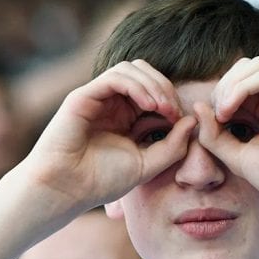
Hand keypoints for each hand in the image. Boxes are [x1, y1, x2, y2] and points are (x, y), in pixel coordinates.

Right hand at [19, 60, 194, 210]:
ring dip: (153, 84)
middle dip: (165, 87)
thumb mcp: (147, 165)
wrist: (66, 189)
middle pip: (145, 73)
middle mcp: (113, 103)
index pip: (155, 90)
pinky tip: (148, 105)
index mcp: (127, 116)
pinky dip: (136, 86)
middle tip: (174, 110)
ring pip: (131, 69)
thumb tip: (192, 120)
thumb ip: (173, 146)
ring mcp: (98, 97)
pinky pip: (115, 77)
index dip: (172, 99)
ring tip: (163, 107)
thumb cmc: (101, 180)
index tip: (182, 121)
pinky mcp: (84, 96)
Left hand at [197, 57, 258, 218]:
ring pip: (253, 65)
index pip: (238, 82)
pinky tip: (230, 110)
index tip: (212, 124)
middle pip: (243, 67)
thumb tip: (198, 107)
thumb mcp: (237, 157)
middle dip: (222, 87)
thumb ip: (214, 136)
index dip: (219, 96)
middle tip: (217, 117)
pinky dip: (241, 88)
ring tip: (223, 113)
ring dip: (230, 86)